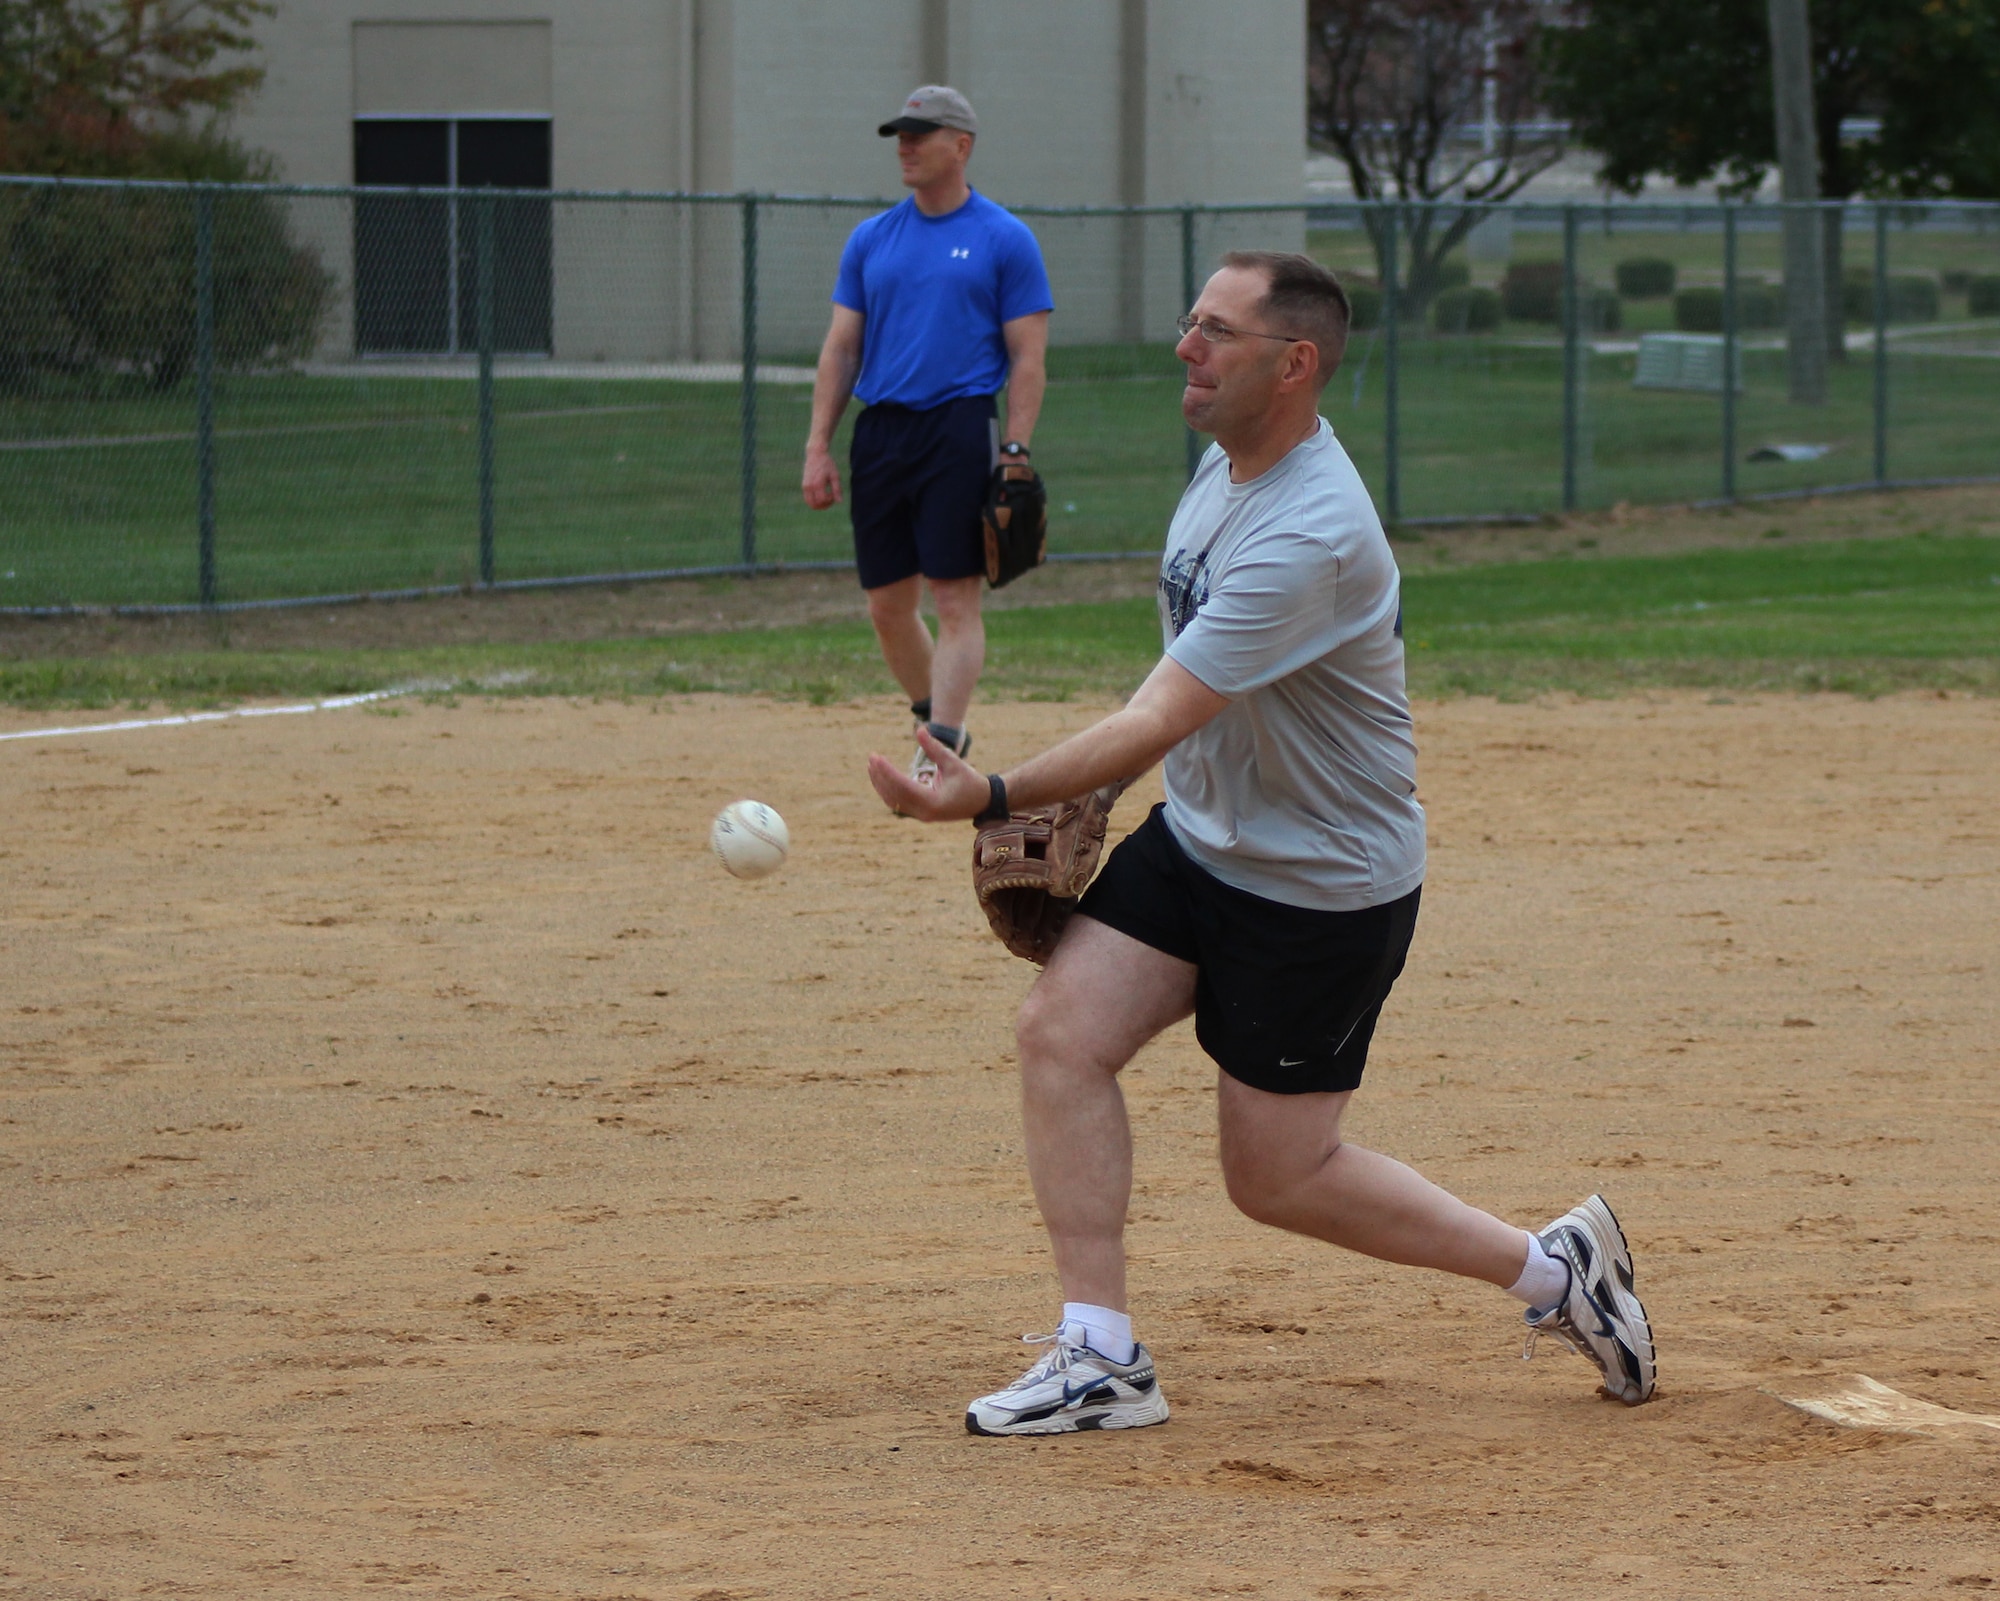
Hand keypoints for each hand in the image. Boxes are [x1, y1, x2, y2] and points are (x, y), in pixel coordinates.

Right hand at [802, 445, 841, 509]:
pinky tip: (822, 494)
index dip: (830, 501)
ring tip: (827, 498)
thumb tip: (839, 502)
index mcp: (817, 484)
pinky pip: (808, 499)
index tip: (834, 494)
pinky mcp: (804, 485)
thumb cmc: (827, 464)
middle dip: (824, 506)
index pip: (822, 500)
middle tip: (831, 499)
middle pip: (814, 505)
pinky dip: (815, 500)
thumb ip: (837, 489)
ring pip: (810, 503)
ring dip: (819, 504)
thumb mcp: (835, 475)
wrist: (815, 454)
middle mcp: (809, 486)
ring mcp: (805, 486)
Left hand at [866, 727, 990, 821]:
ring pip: (893, 801)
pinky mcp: (920, 814)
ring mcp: (921, 815)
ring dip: (881, 784)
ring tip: (872, 766)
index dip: (887, 771)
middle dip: (880, 776)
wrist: (982, 802)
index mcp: (933, 802)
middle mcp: (924, 812)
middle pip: (894, 795)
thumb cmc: (970, 780)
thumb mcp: (952, 762)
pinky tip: (881, 776)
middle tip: (872, 757)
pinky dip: (888, 790)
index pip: (903, 786)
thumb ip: (934, 747)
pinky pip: (898, 803)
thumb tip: (919, 729)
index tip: (877, 757)